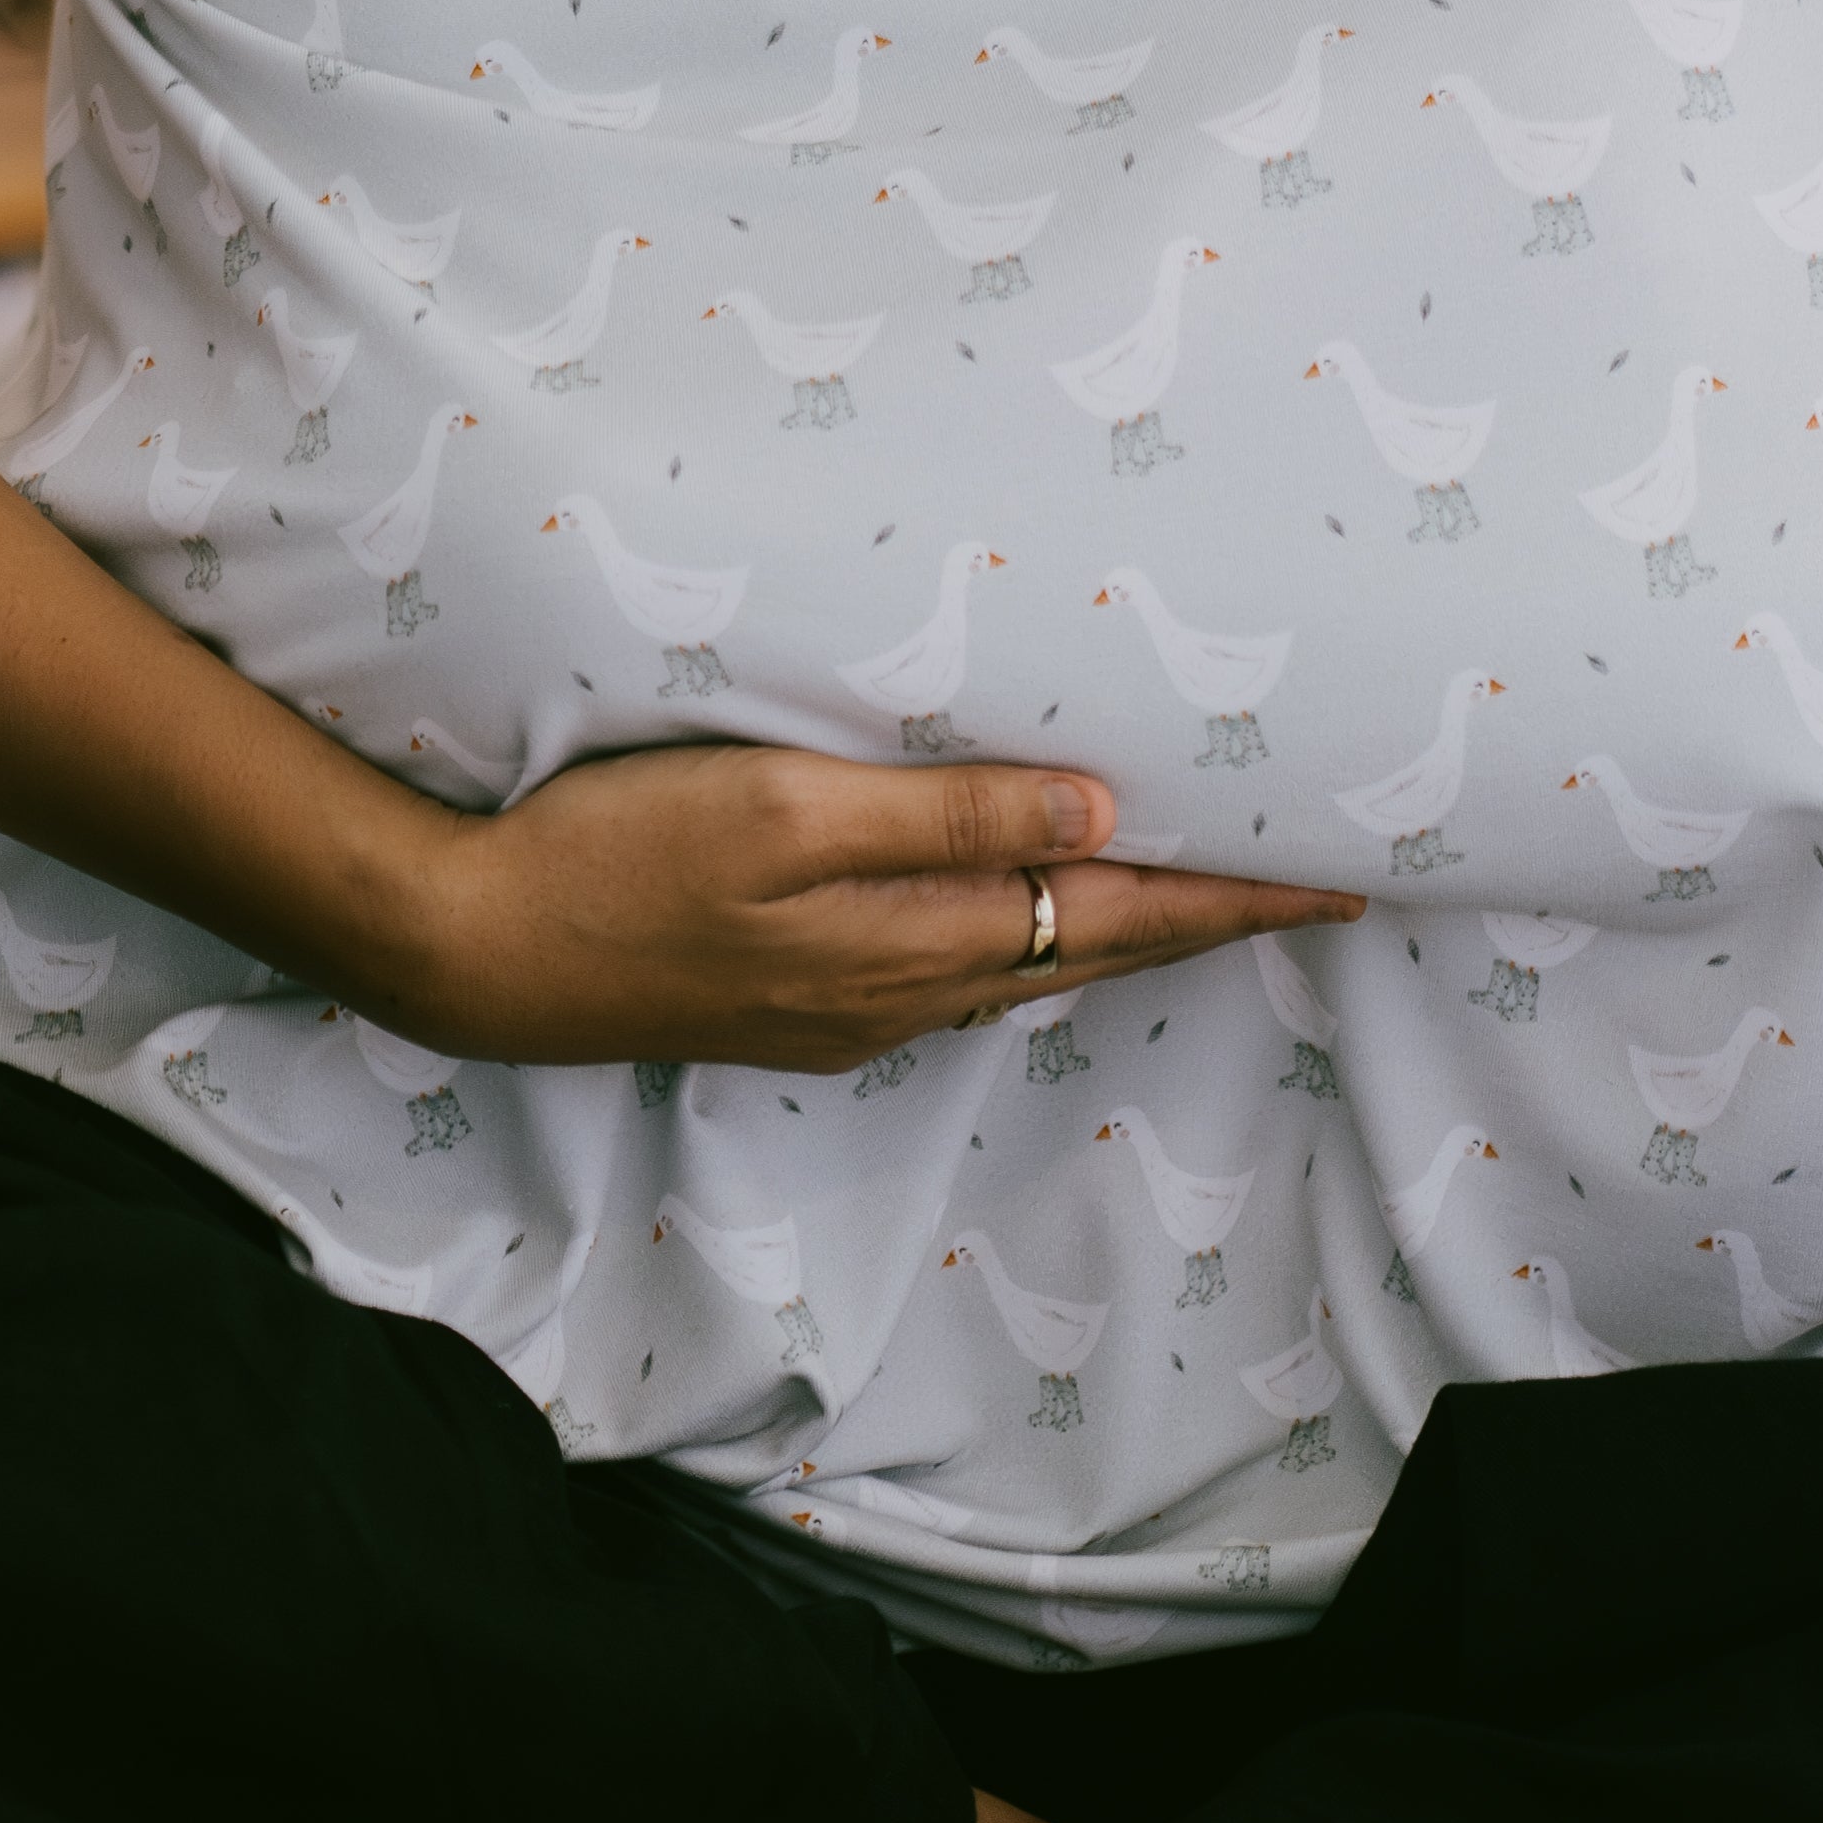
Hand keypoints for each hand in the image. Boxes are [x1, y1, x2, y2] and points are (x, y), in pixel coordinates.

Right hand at [365, 743, 1361, 1074]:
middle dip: (1206, 915)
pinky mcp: (795, 1004)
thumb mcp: (778, 812)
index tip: (1345, 878)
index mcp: (915, 945)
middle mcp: (902, 995)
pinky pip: (956, 971)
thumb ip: (939, 819)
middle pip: (1090, 952)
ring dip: (1121, 928)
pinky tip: (1027, 904)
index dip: (1232, 895)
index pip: (1117, 918)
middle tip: (1310, 880)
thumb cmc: (618, 858)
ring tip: (1200, 886)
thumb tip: (1099, 815)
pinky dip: (1027, 935)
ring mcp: (846, 1010)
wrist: (477, 952)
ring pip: (1026, 968)